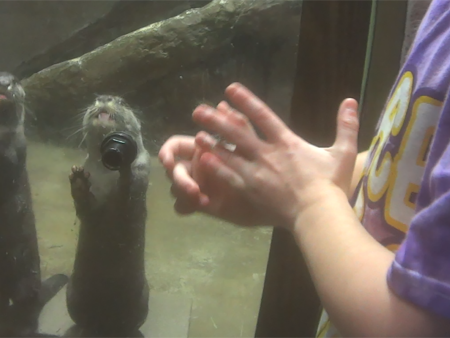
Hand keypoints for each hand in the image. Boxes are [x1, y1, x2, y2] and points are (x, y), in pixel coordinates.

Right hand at [159, 136, 272, 226]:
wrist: (274, 195)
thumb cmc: (261, 166)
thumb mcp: (248, 145)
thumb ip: (236, 126)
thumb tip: (222, 104)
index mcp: (200, 151)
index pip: (174, 147)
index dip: (166, 153)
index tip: (166, 161)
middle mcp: (194, 168)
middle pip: (172, 169)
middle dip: (178, 177)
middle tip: (189, 187)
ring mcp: (196, 186)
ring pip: (175, 188)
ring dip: (183, 191)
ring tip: (197, 195)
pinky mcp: (200, 204)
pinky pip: (182, 206)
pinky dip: (186, 206)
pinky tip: (198, 205)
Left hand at [192, 83, 358, 227]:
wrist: (319, 215)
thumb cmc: (331, 186)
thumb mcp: (343, 153)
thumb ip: (346, 125)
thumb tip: (351, 100)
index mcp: (287, 142)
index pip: (262, 115)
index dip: (245, 100)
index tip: (229, 88)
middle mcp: (268, 154)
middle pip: (237, 132)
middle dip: (217, 119)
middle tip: (198, 110)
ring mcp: (257, 172)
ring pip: (229, 153)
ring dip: (211, 142)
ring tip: (195, 133)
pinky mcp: (251, 190)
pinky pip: (229, 177)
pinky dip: (215, 168)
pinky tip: (201, 161)